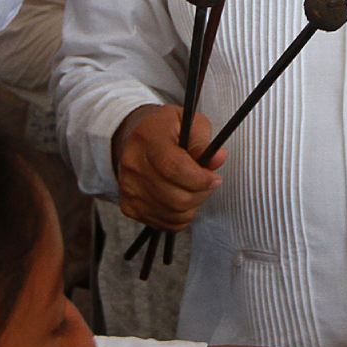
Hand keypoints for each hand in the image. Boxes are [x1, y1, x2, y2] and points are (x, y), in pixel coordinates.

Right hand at [113, 104, 225, 230]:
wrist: (138, 137)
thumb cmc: (169, 129)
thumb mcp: (190, 123)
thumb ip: (203, 141)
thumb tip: (218, 159)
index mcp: (148, 137)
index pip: (174, 168)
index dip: (200, 179)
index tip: (215, 178)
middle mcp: (132, 164)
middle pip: (175, 197)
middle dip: (201, 193)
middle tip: (209, 183)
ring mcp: (128, 188)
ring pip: (173, 213)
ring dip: (193, 205)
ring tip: (195, 189)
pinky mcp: (129, 206)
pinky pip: (165, 223)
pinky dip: (181, 216)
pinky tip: (181, 197)